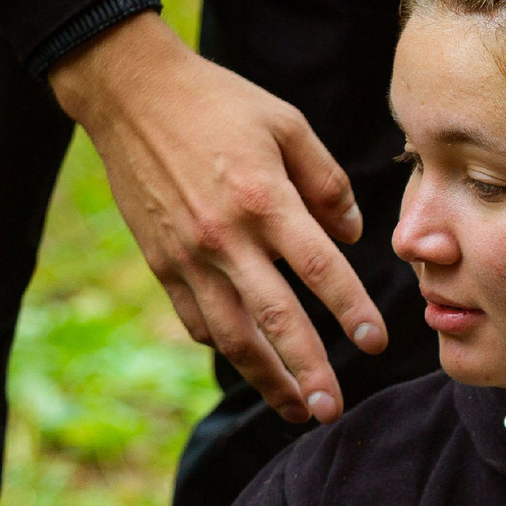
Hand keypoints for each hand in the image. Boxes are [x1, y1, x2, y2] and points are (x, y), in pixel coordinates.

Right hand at [51, 13, 388, 424]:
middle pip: (276, 320)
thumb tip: (355, 235)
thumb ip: (328, 182)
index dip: (352, 310)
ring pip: (232, 336)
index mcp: (263, 199)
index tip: (376, 343)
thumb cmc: (218, 103)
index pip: (320, 269)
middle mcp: (225, 237)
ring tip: (298, 410)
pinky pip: (198, 321)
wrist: (130, 93)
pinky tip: (251, 362)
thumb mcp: (286, 123)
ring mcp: (188, 256)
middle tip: (334, 411)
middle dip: (308, 372)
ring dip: (267, 379)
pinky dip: (226, 347)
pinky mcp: (161, 264)